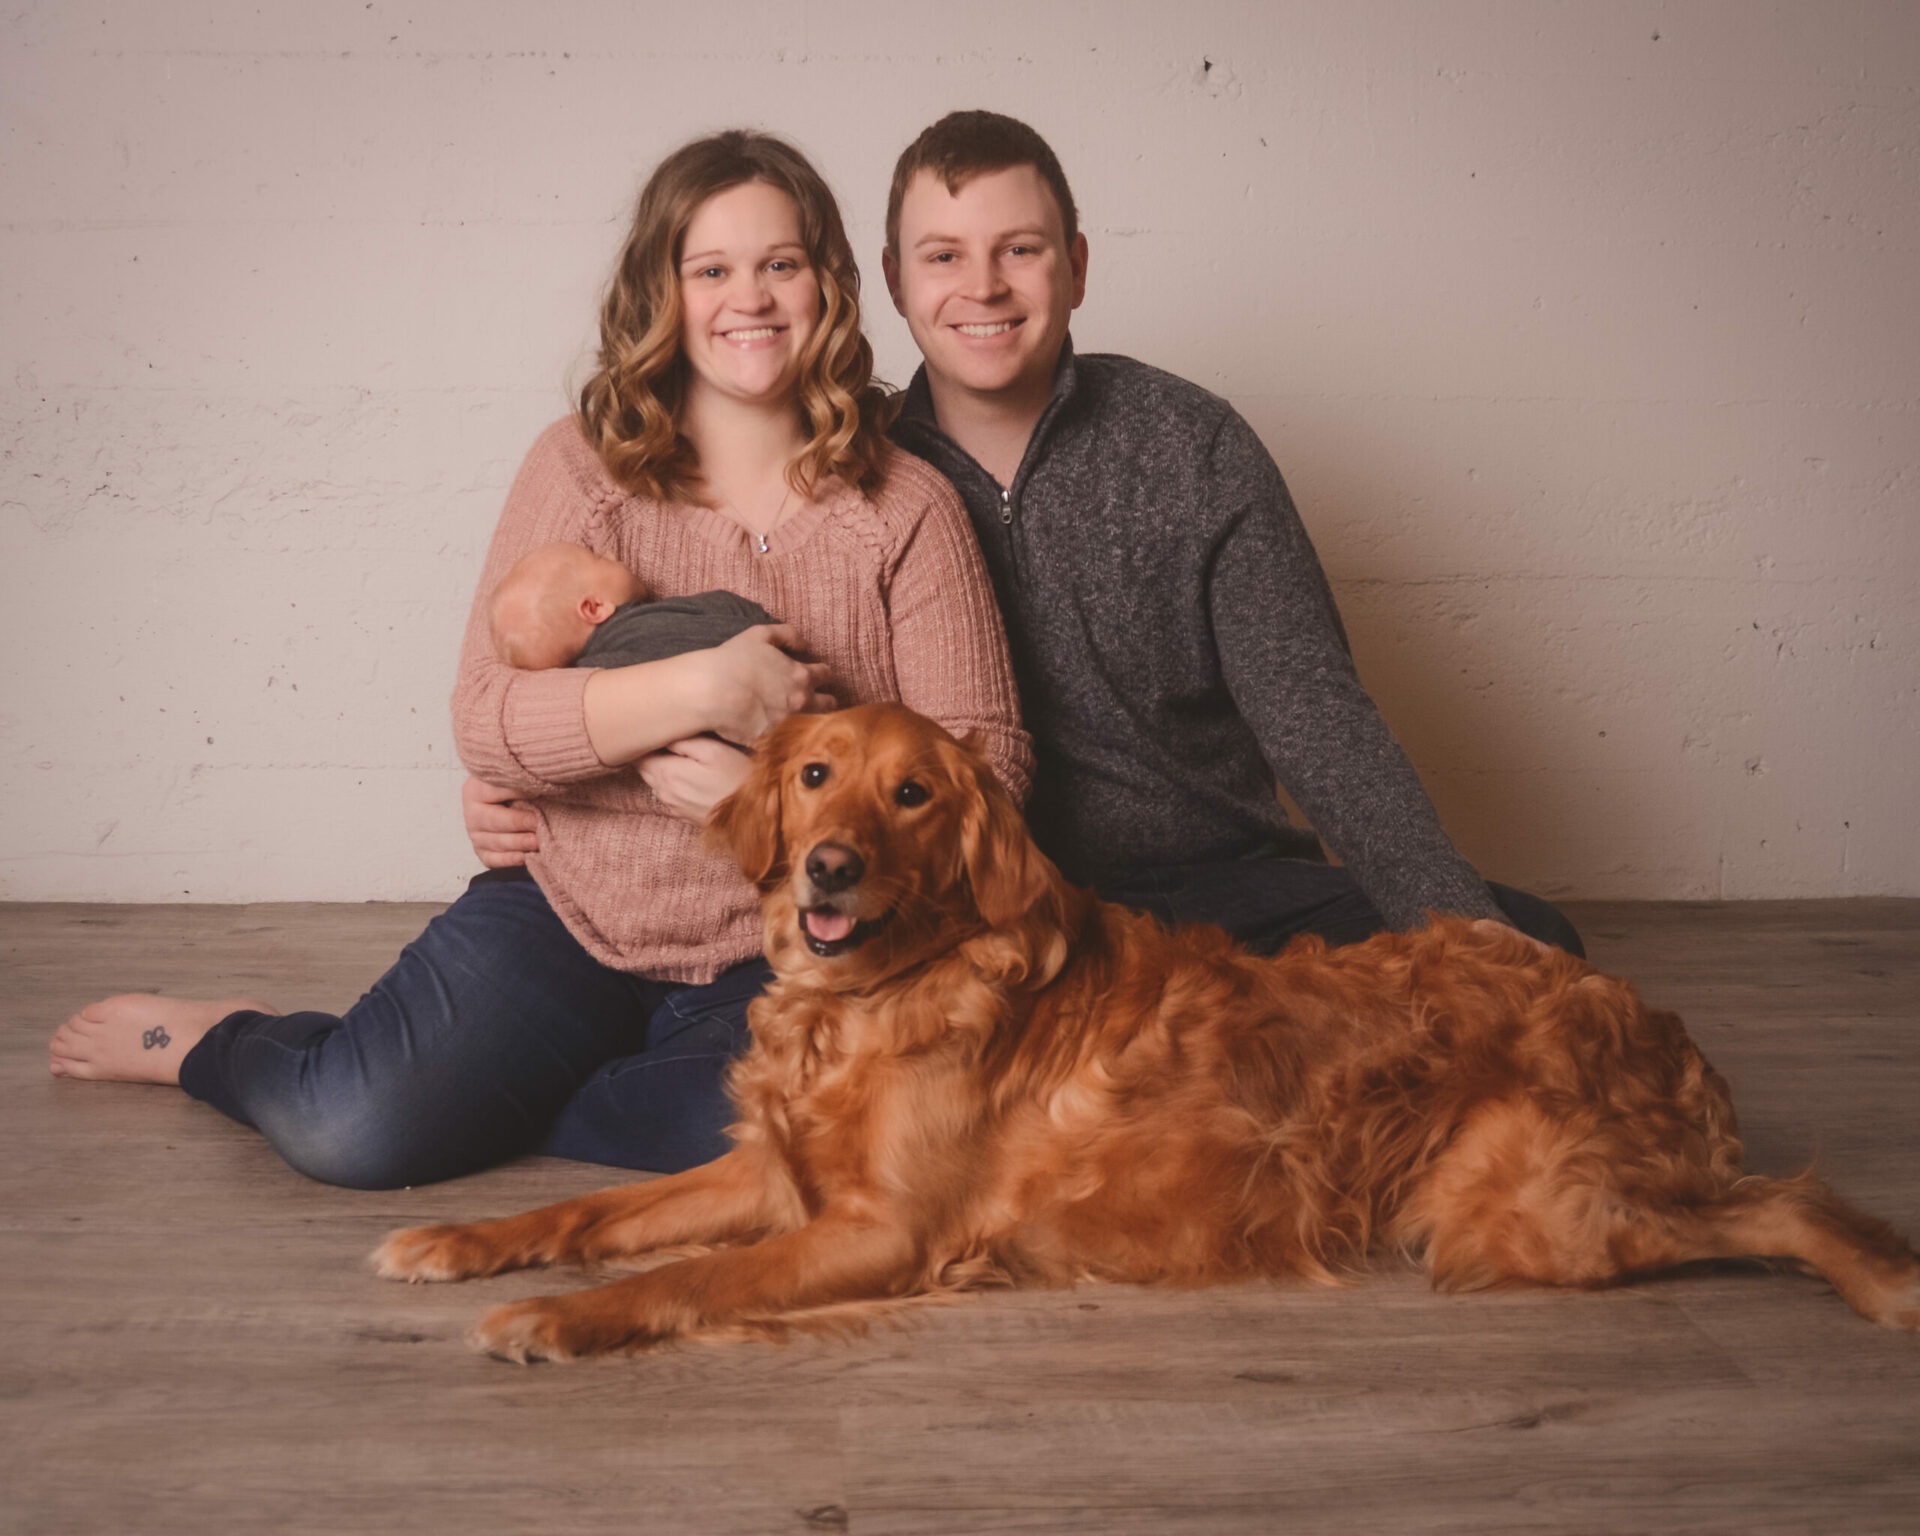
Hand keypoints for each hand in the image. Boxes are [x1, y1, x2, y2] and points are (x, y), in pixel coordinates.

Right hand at [461, 775, 539, 867]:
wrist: (502, 802)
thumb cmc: (513, 787)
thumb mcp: (513, 778)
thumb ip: (522, 781)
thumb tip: (543, 782)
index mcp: (475, 789)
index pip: (496, 790)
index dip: (518, 791)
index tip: (538, 791)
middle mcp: (472, 812)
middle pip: (494, 820)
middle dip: (518, 822)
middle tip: (537, 823)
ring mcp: (476, 834)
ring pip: (495, 842)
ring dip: (518, 843)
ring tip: (538, 842)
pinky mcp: (482, 852)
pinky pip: (493, 859)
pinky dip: (510, 860)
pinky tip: (526, 858)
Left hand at [637, 737, 754, 824]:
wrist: (756, 816)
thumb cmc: (737, 778)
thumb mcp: (713, 750)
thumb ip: (682, 741)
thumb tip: (663, 734)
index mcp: (666, 774)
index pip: (639, 754)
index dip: (646, 741)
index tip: (658, 730)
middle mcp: (664, 793)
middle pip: (645, 768)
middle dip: (652, 754)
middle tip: (669, 738)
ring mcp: (673, 807)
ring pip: (657, 781)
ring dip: (664, 768)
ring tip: (684, 756)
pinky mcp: (684, 815)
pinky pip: (671, 794)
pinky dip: (675, 783)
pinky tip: (694, 776)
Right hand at [697, 625, 834, 743]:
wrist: (711, 692)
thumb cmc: (734, 660)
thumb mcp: (761, 634)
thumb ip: (788, 635)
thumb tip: (806, 645)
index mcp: (801, 676)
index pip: (826, 675)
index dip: (824, 674)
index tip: (820, 675)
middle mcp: (800, 702)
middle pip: (828, 705)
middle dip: (827, 701)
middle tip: (820, 700)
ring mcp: (788, 724)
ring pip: (811, 724)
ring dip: (808, 720)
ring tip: (797, 717)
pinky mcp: (772, 741)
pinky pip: (783, 739)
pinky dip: (781, 734)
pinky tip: (771, 729)